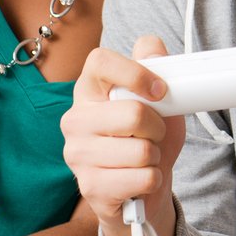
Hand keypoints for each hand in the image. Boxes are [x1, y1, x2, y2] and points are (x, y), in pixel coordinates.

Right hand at [63, 37, 184, 235]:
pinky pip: (143, 178)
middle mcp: (75, 119)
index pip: (100, 61)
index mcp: (89, 90)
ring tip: (143, 159)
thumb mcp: (160, 100)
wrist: (142, 187)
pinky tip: (138, 180)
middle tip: (153, 135)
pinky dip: (152, 180)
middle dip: (158, 128)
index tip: (160, 91)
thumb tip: (153, 48)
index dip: (136, 72)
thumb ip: (157, 67)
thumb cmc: (147, 137)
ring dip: (155, 158)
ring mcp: (77, 154)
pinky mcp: (89, 186)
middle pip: (134, 113)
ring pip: (142, 151)